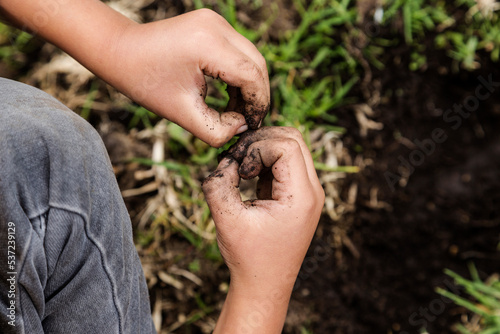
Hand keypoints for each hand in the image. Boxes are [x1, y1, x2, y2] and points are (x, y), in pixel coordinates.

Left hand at [0, 3, 268, 147]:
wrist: (120, 51)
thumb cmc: (145, 82)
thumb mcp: (181, 113)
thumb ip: (216, 129)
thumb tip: (242, 127)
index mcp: (208, 45)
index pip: (252, 76)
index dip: (257, 104)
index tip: (252, 125)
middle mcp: (217, 27)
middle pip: (257, 64)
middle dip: (257, 95)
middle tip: (248, 120)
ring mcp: (216, 21)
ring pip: (251, 57)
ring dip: (249, 85)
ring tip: (237, 110)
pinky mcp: (213, 23)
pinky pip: (239, 51)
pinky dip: (239, 73)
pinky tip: (230, 94)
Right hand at [202, 127, 324, 332]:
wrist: (264, 285)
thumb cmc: (249, 257)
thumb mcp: (226, 219)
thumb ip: (218, 183)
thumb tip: (224, 160)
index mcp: (302, 197)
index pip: (287, 145)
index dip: (257, 147)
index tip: (239, 171)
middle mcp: (312, 191)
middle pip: (293, 138)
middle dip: (261, 142)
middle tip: (238, 163)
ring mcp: (309, 192)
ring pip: (291, 146)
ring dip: (263, 149)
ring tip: (241, 171)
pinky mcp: (299, 194)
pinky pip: (286, 162)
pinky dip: (265, 161)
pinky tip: (248, 178)